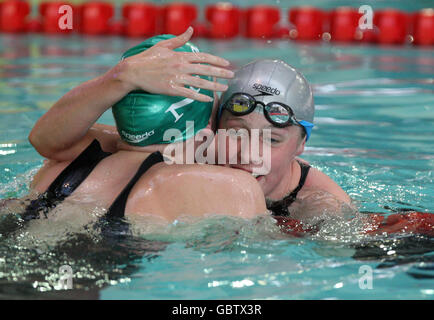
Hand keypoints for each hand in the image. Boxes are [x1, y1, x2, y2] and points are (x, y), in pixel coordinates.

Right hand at [117, 27, 233, 101]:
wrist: (133, 72)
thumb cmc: (147, 58)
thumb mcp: (163, 45)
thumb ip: (179, 39)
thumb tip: (191, 29)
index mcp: (180, 55)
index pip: (203, 57)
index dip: (217, 61)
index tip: (226, 64)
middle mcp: (181, 66)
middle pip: (206, 70)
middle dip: (221, 73)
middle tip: (232, 75)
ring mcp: (176, 78)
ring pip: (200, 83)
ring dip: (214, 86)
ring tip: (225, 88)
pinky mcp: (171, 89)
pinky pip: (189, 94)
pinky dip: (200, 97)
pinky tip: (209, 99)